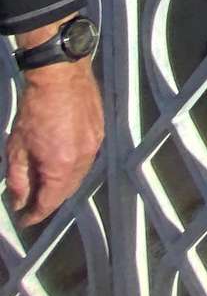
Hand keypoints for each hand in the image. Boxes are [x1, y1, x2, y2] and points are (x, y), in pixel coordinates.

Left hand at [6, 23, 102, 225]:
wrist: (60, 76)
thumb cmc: (35, 110)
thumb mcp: (17, 148)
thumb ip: (18, 179)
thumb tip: (19, 201)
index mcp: (61, 165)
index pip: (50, 201)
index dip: (35, 214)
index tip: (24, 219)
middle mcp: (83, 159)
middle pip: (68, 191)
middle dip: (50, 201)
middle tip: (33, 204)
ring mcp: (95, 144)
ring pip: (80, 176)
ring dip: (63, 184)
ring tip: (46, 184)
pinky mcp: (100, 131)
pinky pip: (87, 159)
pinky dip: (73, 167)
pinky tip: (61, 162)